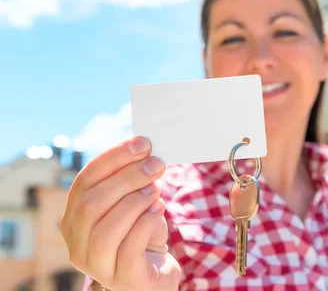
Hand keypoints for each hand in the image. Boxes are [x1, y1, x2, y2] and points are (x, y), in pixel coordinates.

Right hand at [60, 137, 181, 290]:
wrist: (155, 273)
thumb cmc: (142, 232)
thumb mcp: (133, 203)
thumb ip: (132, 180)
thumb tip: (145, 151)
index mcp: (74, 218)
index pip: (84, 182)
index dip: (113, 159)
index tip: (142, 144)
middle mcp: (77, 243)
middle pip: (91, 203)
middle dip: (127, 177)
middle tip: (156, 165)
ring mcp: (97, 265)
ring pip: (104, 229)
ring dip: (135, 202)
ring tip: (156, 190)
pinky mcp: (123, 278)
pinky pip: (128, 249)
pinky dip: (145, 222)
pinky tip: (158, 209)